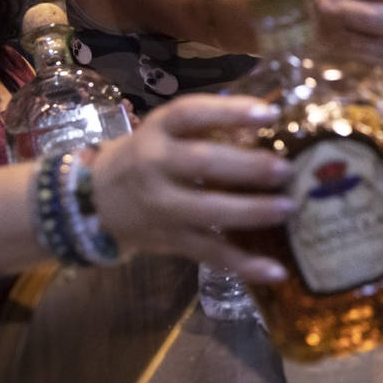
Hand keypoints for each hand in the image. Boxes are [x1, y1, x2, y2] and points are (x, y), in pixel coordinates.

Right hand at [87, 95, 294, 282]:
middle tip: (285, 169)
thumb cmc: (145, 156)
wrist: (95, 200)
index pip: (190, 114)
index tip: (269, 113)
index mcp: (157, 130)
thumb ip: (207, 124)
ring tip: (287, 208)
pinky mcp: (173, 241)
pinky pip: (211, 254)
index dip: (229, 112)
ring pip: (209, 212)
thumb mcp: (164, 130)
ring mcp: (163, 208)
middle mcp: (156, 166)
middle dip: (248, 167)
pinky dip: (245, 265)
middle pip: (203, 163)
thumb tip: (269, 117)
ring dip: (251, 212)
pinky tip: (276, 270)